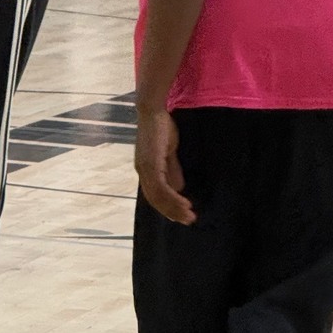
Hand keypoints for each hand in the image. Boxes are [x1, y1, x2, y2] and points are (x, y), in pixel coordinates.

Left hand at [135, 109, 195, 225]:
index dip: (167, 207)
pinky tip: (185, 201)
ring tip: (189, 215)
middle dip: (172, 212)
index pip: (154, 195)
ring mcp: (145, 168)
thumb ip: (172, 169)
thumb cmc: (161, 127)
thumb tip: (179, 187)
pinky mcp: (151, 164)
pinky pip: (161, 186)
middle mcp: (142, 171)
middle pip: (156, 200)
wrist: (153, 111)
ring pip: (159, 196)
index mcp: (145, 169)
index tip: (181, 215)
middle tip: (188, 221)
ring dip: (175, 207)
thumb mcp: (168, 152)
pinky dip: (173, 197)